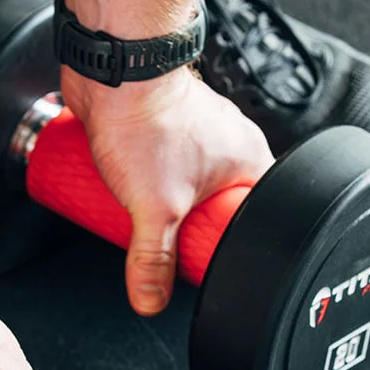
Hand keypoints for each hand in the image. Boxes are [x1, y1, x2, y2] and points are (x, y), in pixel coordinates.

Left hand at [63, 66, 273, 315]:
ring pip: (183, 182)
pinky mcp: (159, 124)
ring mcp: (192, 130)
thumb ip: (155, 259)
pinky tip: (125, 191)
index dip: (238, 241)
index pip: (258, 214)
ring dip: (163, 199)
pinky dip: (143, 179)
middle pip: (215, 202)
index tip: (215, 259)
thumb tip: (152, 298)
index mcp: (248, 158)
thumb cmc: (147, 118)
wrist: (110, 70)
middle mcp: (226, 141)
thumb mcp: (157, 208)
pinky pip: (157, 164)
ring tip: (145, 217)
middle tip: (174, 243)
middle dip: (191, 224)